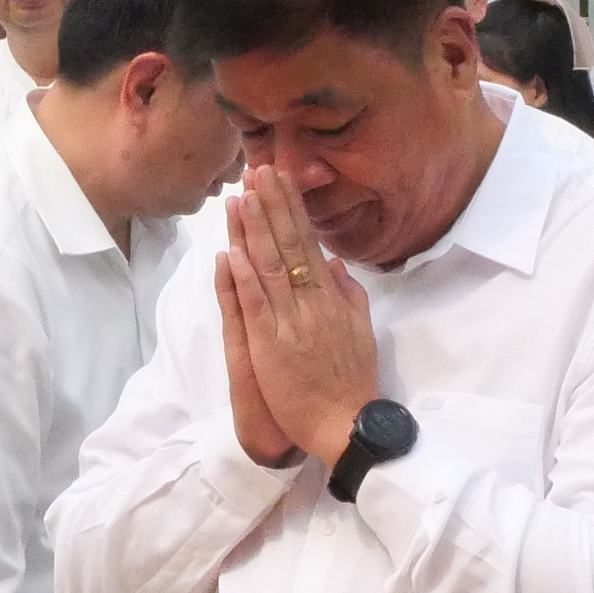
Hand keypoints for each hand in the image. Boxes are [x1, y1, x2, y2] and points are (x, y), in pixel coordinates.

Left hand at [220, 169, 381, 467]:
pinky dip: (244, 277)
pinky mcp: (272, 345)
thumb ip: (348, 294)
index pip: (308, 242)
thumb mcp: (361, 331)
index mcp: (331, 297)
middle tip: (258, 169)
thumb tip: (334, 261)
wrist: (347, 423)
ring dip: (254, 229)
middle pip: (289, 244)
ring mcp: (291, 322)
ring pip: (270, 267)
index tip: (280, 179)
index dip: (291, 208)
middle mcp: (312, 302)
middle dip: (272, 205)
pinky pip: (256, 304)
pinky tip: (233, 251)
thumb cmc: (353, 381)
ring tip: (242, 196)